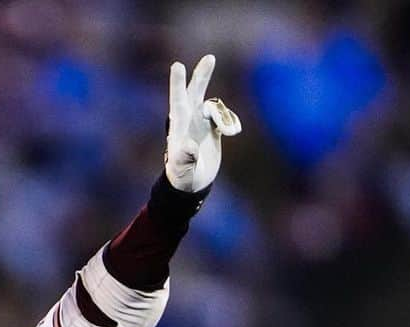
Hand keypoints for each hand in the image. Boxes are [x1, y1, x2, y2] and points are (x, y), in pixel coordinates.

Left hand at [165, 54, 240, 192]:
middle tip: (209, 58)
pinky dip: (230, 121)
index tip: (177, 65)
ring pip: (213, 105)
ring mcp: (201, 124)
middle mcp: (189, 121)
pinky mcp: (212, 129)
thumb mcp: (182, 171)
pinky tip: (232, 132)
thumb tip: (190, 147)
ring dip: (223, 112)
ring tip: (229, 132)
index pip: (178, 102)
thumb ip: (185, 159)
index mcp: (179, 128)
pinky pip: (224, 116)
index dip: (177, 84)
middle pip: (195, 93)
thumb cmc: (182, 178)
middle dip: (201, 76)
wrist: (192, 184)